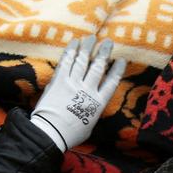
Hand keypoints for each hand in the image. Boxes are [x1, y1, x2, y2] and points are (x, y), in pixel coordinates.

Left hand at [30, 36, 126, 151]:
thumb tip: (92, 107)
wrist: (50, 133)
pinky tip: (75, 43)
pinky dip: (71, 52)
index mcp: (98, 102)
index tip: (122, 60)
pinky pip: (66, 63)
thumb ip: (92, 112)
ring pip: (83, 61)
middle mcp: (87, 90)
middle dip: (104, 53)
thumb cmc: (70, 134)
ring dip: (88, 48)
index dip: (117, 70)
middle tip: (108, 42)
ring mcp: (73, 83)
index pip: (111, 82)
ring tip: (92, 37)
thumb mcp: (89, 125)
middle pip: (98, 67)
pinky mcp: (59, 81)